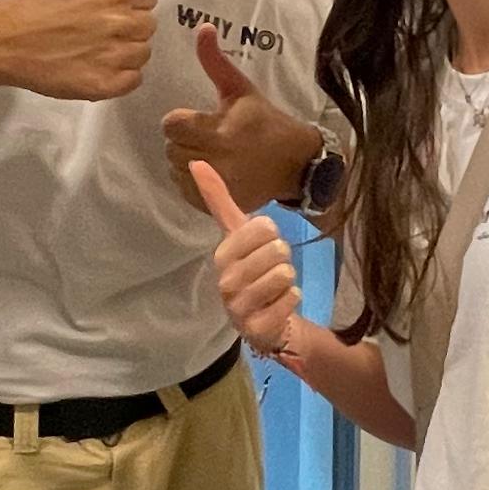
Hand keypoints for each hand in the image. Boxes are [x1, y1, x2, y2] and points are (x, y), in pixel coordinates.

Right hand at [0, 0, 156, 101]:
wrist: (9, 38)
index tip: (102, 3)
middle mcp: (122, 22)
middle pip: (147, 25)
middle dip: (126, 24)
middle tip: (95, 25)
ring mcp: (115, 56)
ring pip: (142, 53)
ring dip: (124, 50)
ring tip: (94, 45)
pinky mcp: (107, 84)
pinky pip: (134, 79)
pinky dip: (119, 75)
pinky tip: (96, 64)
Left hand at [163, 27, 323, 210]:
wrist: (296, 163)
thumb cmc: (265, 121)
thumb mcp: (241, 89)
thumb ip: (215, 62)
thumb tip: (202, 27)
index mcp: (221, 130)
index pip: (172, 125)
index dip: (182, 120)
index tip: (199, 120)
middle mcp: (218, 160)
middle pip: (171, 148)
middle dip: (184, 140)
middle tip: (206, 137)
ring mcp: (218, 184)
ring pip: (175, 170)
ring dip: (186, 161)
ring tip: (209, 153)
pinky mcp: (219, 201)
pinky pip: (185, 190)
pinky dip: (192, 181)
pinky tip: (212, 170)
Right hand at [189, 160, 304, 363]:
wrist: (266, 320)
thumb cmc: (253, 270)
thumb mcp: (239, 234)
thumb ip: (218, 199)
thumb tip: (196, 161)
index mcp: (222, 255)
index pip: (262, 226)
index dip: (272, 234)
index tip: (262, 245)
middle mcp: (225, 282)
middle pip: (278, 250)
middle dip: (283, 257)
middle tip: (270, 269)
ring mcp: (239, 308)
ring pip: (285, 274)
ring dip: (288, 279)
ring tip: (274, 288)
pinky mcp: (257, 328)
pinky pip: (290, 299)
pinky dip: (292, 298)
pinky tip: (278, 305)